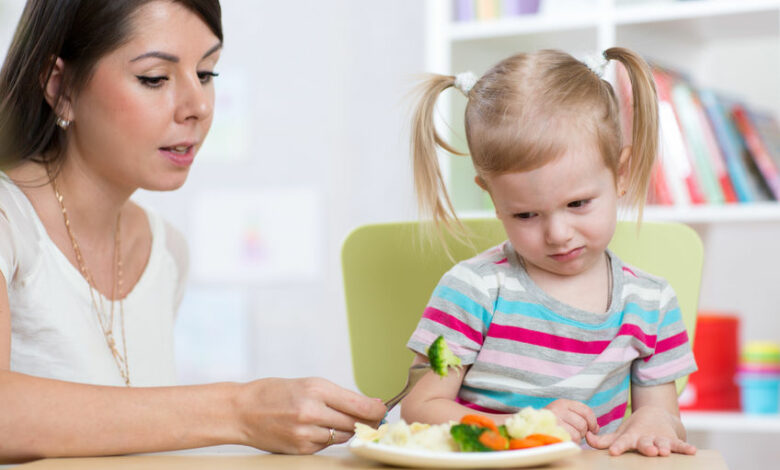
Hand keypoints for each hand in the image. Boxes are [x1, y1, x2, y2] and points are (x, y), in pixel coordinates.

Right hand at [233, 377, 385, 453]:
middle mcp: (311, 411)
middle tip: (373, 419)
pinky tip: (317, 429)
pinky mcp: (300, 449)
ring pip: (342, 436)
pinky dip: (328, 439)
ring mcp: (305, 433)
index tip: (384, 411)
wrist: (242, 411)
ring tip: (334, 420)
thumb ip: (339, 396)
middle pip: (354, 423)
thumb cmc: (274, 393)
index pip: (358, 405)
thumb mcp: (308, 384)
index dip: (376, 410)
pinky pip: (326, 446)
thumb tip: (371, 405)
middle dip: (366, 422)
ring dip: (346, 430)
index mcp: (315, 389)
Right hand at [544, 399, 598, 440]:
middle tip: (576, 433)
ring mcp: (554, 420)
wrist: (528, 426)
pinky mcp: (552, 431)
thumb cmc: (550, 422)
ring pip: (578, 433)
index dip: (592, 422)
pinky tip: (565, 439)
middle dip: (583, 432)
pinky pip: (571, 439)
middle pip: (583, 423)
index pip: (586, 410)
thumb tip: (596, 428)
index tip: (592, 429)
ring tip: (569, 436)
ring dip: (577, 438)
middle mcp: (558, 409)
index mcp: (563, 403)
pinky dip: (571, 442)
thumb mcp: (564, 414)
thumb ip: (581, 417)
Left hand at [585, 406, 696, 455]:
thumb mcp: (620, 434)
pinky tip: (692, 451)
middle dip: (647, 447)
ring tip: (665, 450)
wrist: (656, 415)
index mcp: (631, 436)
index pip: (622, 442)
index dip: (618, 446)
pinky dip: (686, 447)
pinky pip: (680, 444)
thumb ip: (604, 440)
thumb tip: (587, 438)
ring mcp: (660, 438)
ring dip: (664, 446)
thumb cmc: (635, 430)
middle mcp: (646, 437)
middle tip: (648, 450)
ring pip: (662, 443)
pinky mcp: (673, 439)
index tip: (614, 452)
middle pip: (645, 443)